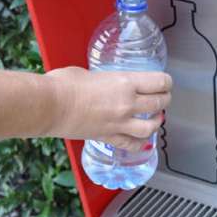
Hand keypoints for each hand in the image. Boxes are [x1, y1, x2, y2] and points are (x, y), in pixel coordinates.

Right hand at [45, 66, 171, 151]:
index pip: (160, 82)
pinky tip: (141, 141)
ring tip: (156, 119)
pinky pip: (131, 144)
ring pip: (151, 127)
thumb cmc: (64, 85)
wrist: (50, 106)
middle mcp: (127, 104)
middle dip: (164, 100)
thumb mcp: (89, 72)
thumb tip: (103, 82)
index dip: (166, 82)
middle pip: (159, 104)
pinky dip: (140, 143)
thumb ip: (103, 79)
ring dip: (157, 122)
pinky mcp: (108, 137)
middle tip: (163, 98)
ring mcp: (119, 123)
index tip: (165, 82)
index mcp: (125, 83)